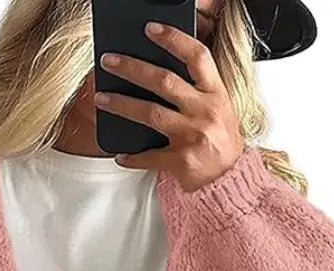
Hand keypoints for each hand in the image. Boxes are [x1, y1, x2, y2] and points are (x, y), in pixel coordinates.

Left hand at [94, 19, 244, 191]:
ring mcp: (192, 136)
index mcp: (215, 93)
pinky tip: (120, 155)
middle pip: (164, 81)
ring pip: (151, 113)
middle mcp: (204, 111)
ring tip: (101, 98)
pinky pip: (150, 157)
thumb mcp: (218, 107)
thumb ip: (197, 89)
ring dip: (122, 104)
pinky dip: (133, 157)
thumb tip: (158, 72)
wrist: (231, 179)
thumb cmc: (222, 141)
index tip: (151, 29)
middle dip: (133, 68)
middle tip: (110, 62)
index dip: (174, 39)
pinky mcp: (182, 161)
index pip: (197, 56)